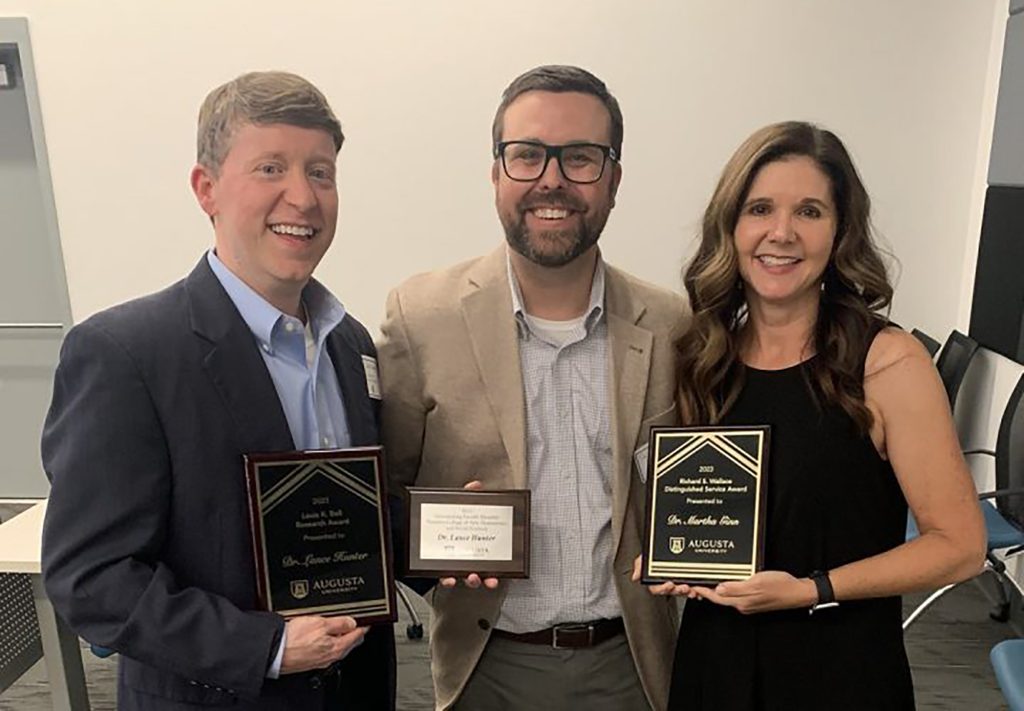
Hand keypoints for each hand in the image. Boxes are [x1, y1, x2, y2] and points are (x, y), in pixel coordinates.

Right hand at [279, 615, 367, 674]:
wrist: (274, 652)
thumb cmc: (294, 639)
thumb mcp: (320, 623)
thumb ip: (339, 623)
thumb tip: (352, 622)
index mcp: (337, 647)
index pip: (357, 635)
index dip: (363, 625)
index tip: (366, 619)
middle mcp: (330, 656)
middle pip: (349, 643)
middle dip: (354, 632)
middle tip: (356, 621)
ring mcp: (320, 660)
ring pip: (338, 647)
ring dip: (341, 637)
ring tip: (340, 626)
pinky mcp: (310, 660)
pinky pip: (326, 650)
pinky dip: (330, 642)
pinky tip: (324, 635)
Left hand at [438, 480, 499, 589]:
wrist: (416, 526)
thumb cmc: (442, 519)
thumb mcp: (455, 506)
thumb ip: (466, 497)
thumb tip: (475, 486)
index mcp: (472, 545)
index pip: (486, 559)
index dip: (496, 568)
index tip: (501, 571)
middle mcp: (464, 559)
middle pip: (481, 572)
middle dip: (488, 578)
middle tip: (491, 578)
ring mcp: (452, 566)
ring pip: (465, 579)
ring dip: (472, 581)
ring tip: (473, 577)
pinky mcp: (438, 570)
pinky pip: (444, 579)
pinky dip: (448, 580)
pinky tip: (449, 578)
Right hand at [632, 554, 697, 596]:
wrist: (676, 544)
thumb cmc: (657, 550)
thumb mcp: (647, 555)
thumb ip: (640, 564)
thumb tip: (635, 576)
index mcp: (657, 578)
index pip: (656, 588)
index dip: (662, 588)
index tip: (669, 584)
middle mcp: (668, 581)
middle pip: (672, 591)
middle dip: (678, 590)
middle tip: (684, 586)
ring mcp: (679, 581)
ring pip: (683, 591)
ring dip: (688, 592)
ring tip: (692, 588)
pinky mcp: (690, 580)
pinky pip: (694, 588)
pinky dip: (697, 590)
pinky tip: (699, 589)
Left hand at [690, 571, 817, 613]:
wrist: (798, 592)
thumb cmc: (780, 586)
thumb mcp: (757, 583)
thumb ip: (737, 587)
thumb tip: (719, 589)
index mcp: (741, 602)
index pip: (716, 597)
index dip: (703, 591)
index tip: (692, 585)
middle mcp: (743, 605)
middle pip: (720, 598)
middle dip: (707, 591)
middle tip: (695, 583)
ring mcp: (749, 604)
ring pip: (728, 597)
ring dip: (716, 590)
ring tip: (707, 582)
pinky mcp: (754, 600)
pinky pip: (736, 595)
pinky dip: (728, 589)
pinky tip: (727, 582)